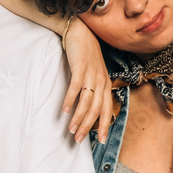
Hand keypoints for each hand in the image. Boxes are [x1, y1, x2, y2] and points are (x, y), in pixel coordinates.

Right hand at [62, 18, 112, 143]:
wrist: (81, 32)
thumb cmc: (86, 55)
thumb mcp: (94, 73)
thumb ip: (94, 88)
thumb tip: (89, 107)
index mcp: (106, 84)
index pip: (107, 109)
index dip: (104, 125)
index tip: (100, 140)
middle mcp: (101, 80)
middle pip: (96, 109)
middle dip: (87, 126)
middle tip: (78, 138)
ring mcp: (92, 74)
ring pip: (87, 101)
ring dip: (78, 117)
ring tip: (71, 128)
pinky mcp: (80, 67)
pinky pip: (76, 87)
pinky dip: (70, 100)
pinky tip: (65, 110)